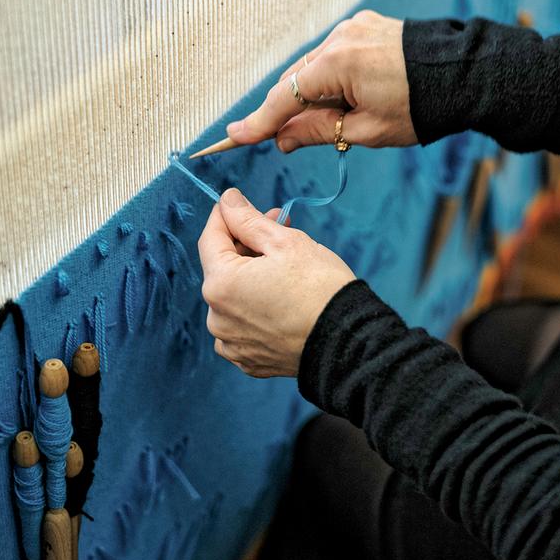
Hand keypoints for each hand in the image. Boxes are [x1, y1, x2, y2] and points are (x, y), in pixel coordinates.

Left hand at [198, 188, 354, 376]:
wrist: (348, 342)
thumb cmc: (320, 288)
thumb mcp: (285, 242)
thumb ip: (248, 219)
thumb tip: (227, 200)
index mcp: (221, 285)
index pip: (210, 239)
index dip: (226, 215)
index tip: (239, 203)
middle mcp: (217, 318)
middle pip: (223, 268)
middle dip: (247, 244)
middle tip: (278, 227)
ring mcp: (232, 343)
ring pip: (234, 296)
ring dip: (252, 276)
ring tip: (285, 264)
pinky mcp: (249, 360)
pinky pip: (244, 324)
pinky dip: (257, 307)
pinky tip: (282, 297)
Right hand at [226, 9, 416, 151]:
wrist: (465, 74)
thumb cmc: (420, 107)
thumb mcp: (366, 130)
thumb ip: (318, 131)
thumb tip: (283, 138)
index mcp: (337, 63)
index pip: (285, 97)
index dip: (259, 122)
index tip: (234, 136)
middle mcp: (339, 38)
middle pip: (295, 80)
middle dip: (287, 110)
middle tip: (284, 141)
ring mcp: (352, 28)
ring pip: (313, 66)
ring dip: (311, 93)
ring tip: (335, 121)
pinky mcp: (364, 26)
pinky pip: (333, 54)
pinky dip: (330, 76)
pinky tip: (346, 97)